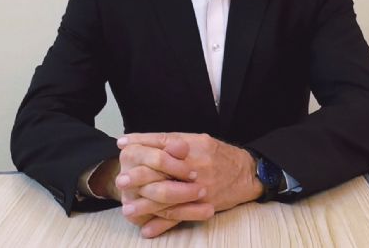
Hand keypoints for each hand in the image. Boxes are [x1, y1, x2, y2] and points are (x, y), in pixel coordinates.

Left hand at [117, 132, 262, 235]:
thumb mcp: (198, 140)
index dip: (141, 142)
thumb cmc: (218, 154)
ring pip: (167, 197)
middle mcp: (194, 166)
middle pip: (162, 170)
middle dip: (139, 176)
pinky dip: (162, 224)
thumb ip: (172, 140)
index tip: (122, 145)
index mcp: (192, 146)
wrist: (246, 173)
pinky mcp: (202, 205)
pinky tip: (146, 228)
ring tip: (127, 208)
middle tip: (121, 180)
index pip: (162, 142)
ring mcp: (198, 187)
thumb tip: (141, 140)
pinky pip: (180, 216)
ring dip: (145, 204)